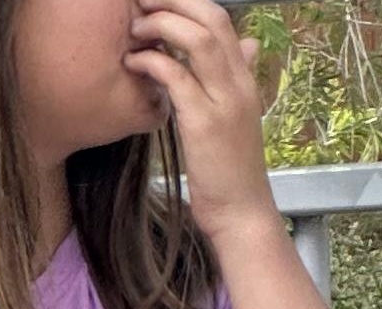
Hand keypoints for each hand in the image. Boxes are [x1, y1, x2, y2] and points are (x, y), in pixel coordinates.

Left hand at [128, 0, 277, 242]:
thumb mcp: (237, 118)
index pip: (221, 20)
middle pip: (211, 17)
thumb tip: (247, 45)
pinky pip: (176, 76)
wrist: (241, 215)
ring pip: (197, 39)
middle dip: (173, 2)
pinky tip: (134, 64)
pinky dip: (152, 62)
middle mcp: (239, 83)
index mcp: (245, 79)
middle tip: (142, 4)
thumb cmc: (231, 172)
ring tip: (136, 30)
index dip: (188, 2)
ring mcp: (224, 101)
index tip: (158, 5)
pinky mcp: (204, 123)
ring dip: (161, 25)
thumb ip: (235, 80)